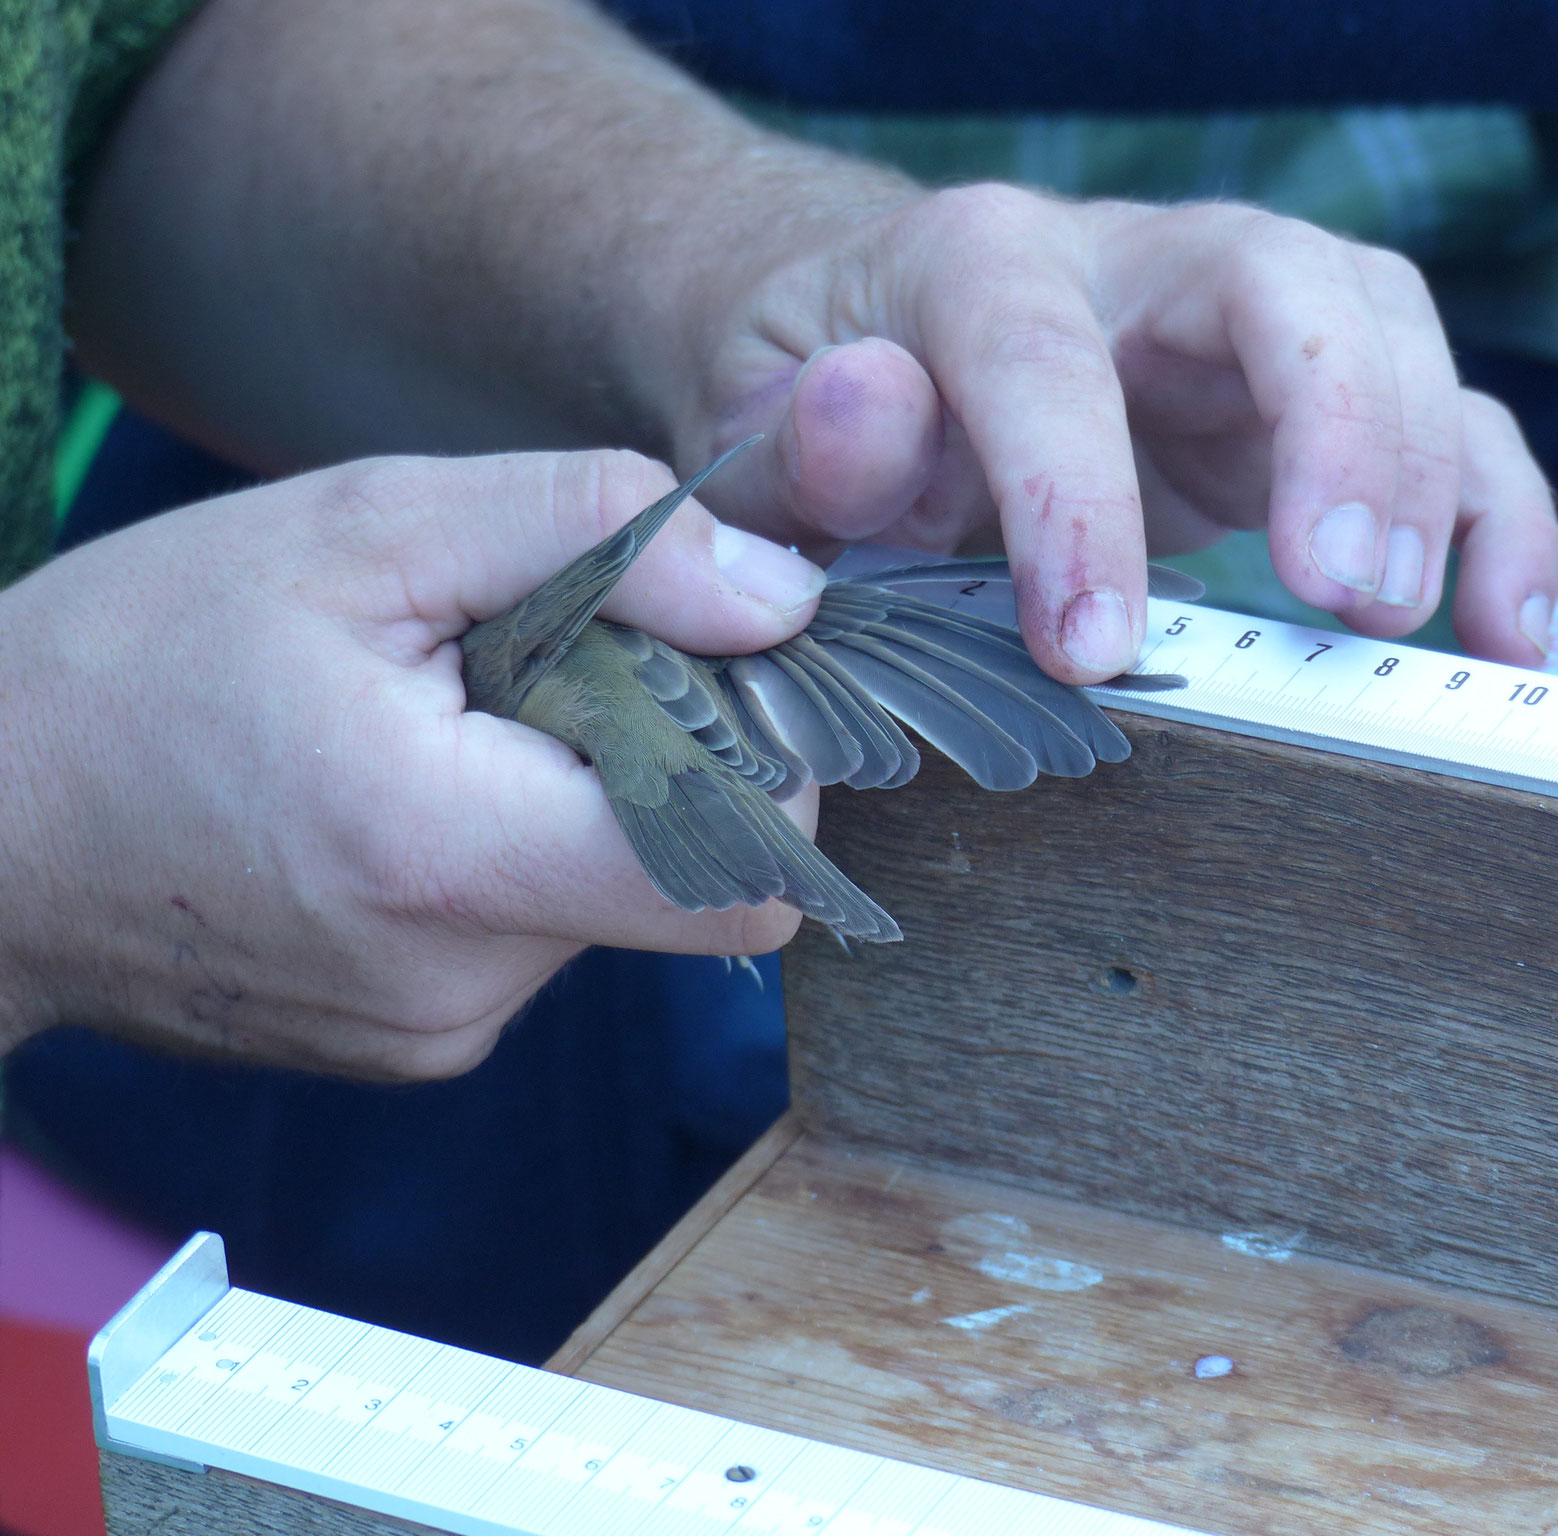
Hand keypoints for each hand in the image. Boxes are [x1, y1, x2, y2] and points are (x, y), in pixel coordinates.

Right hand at [0, 450, 825, 1074]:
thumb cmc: (140, 659)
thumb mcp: (365, 530)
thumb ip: (594, 537)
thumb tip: (782, 595)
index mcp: (451, 862)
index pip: (740, 875)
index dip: (766, 764)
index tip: (706, 669)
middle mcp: (462, 986)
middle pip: (684, 877)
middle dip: (656, 758)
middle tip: (535, 668)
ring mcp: (438, 1034)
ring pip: (610, 901)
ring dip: (572, 799)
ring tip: (440, 726)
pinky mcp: (416, 1043)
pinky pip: (534, 935)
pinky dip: (511, 852)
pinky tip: (405, 793)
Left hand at [684, 188, 1557, 681]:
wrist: (872, 348)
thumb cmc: (818, 400)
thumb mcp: (759, 426)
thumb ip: (799, 441)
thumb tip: (873, 405)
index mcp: (979, 265)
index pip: (1046, 359)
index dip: (1077, 500)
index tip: (1093, 650)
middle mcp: (1135, 266)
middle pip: (1285, 283)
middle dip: (1332, 431)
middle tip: (1336, 595)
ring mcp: (1235, 327)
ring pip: (1389, 328)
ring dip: (1426, 471)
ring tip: (1407, 620)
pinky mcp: (1297, 404)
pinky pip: (1436, 419)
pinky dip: (1491, 513)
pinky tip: (1502, 629)